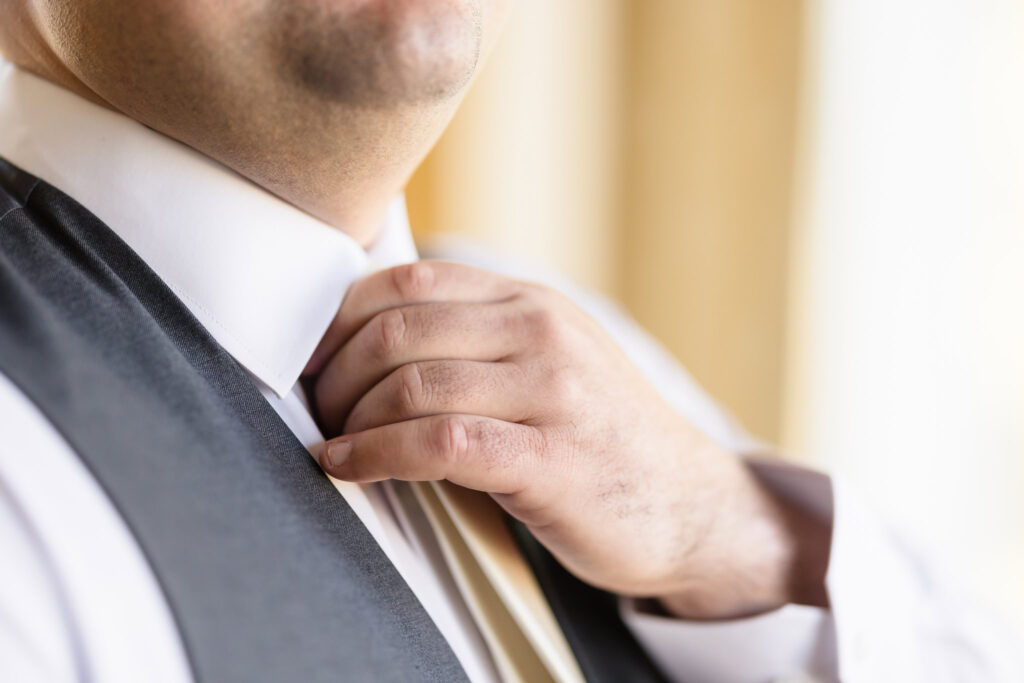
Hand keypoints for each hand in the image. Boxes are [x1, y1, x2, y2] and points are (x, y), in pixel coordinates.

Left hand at [305, 261, 828, 618]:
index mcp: (530, 300)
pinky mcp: (553, 457)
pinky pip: (440, 443)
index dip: (339, 316)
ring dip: (350, 418)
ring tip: (334, 441)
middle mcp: (541, 331)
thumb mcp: (545, 360)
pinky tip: (349, 466)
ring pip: (412, 384)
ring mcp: (553, 392)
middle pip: (397, 328)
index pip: (409, 279)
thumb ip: (474, 339)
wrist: (687, 503)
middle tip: (317, 407)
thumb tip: (364, 340)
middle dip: (334, 373)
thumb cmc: (597, 434)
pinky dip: (376, 455)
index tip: (310, 355)